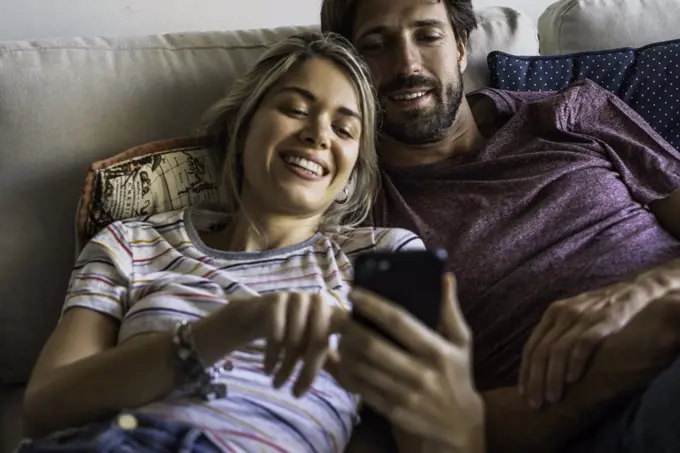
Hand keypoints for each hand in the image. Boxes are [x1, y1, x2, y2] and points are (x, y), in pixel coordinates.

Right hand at [256, 292, 346, 397]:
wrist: (252, 316)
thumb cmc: (291, 336)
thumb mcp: (313, 350)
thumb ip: (334, 364)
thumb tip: (355, 387)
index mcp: (334, 313)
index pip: (346, 332)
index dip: (349, 351)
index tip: (345, 379)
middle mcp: (319, 302)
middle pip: (318, 340)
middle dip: (308, 371)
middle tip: (297, 394)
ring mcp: (298, 298)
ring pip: (295, 340)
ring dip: (285, 367)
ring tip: (278, 384)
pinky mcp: (276, 299)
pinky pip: (276, 333)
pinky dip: (272, 355)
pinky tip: (268, 370)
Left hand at [328, 274, 484, 449]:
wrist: (459, 423)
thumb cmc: (457, 373)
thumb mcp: (461, 341)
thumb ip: (450, 310)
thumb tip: (445, 277)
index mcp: (437, 350)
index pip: (399, 321)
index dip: (373, 305)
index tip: (354, 292)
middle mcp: (421, 373)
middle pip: (373, 346)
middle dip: (349, 328)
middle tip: (335, 315)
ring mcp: (406, 395)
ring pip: (364, 368)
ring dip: (344, 350)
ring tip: (335, 335)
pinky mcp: (394, 411)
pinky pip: (363, 389)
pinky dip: (347, 373)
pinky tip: (340, 360)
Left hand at [519, 270, 675, 408]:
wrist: (633, 291)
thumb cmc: (600, 310)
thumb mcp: (572, 318)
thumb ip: (557, 337)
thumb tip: (540, 369)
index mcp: (551, 314)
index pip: (530, 347)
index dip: (525, 372)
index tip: (523, 395)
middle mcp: (562, 314)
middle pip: (541, 351)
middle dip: (536, 380)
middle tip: (536, 403)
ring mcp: (582, 317)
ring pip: (558, 350)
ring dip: (553, 377)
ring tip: (553, 398)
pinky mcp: (602, 321)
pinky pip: (583, 343)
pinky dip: (576, 362)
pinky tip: (573, 380)